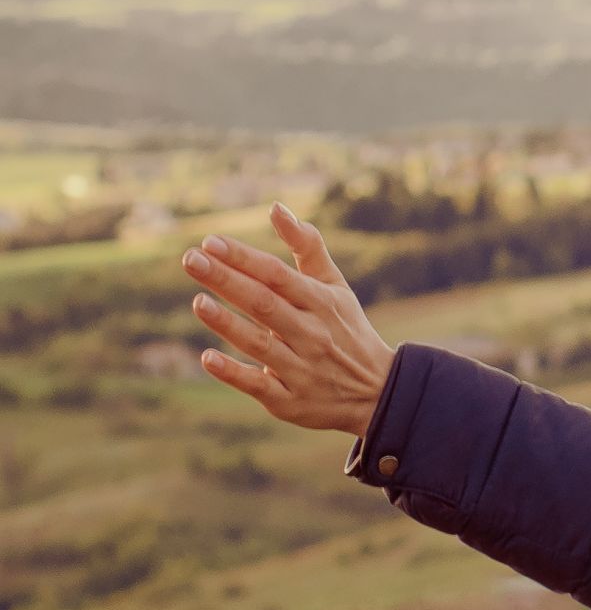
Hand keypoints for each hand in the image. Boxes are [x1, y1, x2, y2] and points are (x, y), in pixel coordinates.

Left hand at [185, 207, 393, 436]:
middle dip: (227, 280)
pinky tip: (208, 357)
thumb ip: (307, 247)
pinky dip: (234, 372)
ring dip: (228, 323)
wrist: (379, 392)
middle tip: (191, 259)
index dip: (244, 258)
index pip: (278, 275)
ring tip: (198, 302)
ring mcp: (301, 369)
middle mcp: (312, 334)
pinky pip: (259, 385)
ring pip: (260, 343)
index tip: (210, 242)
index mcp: (322, 303)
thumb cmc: (346, 329)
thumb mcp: (335, 287)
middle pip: (265, 303)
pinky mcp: (290, 401)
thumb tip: (276, 208)